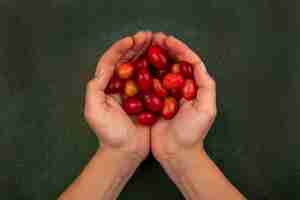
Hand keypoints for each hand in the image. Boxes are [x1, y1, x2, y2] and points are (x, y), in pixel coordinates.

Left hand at [84, 31, 152, 161]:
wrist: (125, 151)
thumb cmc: (109, 134)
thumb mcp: (94, 112)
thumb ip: (94, 89)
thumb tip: (102, 70)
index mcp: (106, 85)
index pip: (111, 61)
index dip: (120, 48)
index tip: (131, 40)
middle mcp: (120, 84)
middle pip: (127, 60)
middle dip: (136, 46)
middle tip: (148, 35)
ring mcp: (134, 90)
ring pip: (141, 66)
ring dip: (147, 53)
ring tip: (156, 41)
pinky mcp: (147, 97)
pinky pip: (153, 79)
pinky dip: (158, 68)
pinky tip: (164, 60)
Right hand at [151, 33, 216, 160]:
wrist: (176, 152)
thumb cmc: (192, 133)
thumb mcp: (206, 109)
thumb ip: (205, 86)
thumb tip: (197, 64)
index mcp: (193, 87)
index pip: (188, 62)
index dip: (179, 49)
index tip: (167, 40)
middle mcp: (180, 88)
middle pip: (173, 63)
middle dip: (164, 49)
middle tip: (153, 38)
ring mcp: (166, 94)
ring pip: (160, 70)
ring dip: (153, 57)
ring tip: (144, 46)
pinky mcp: (153, 101)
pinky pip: (148, 83)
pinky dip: (143, 73)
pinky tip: (136, 64)